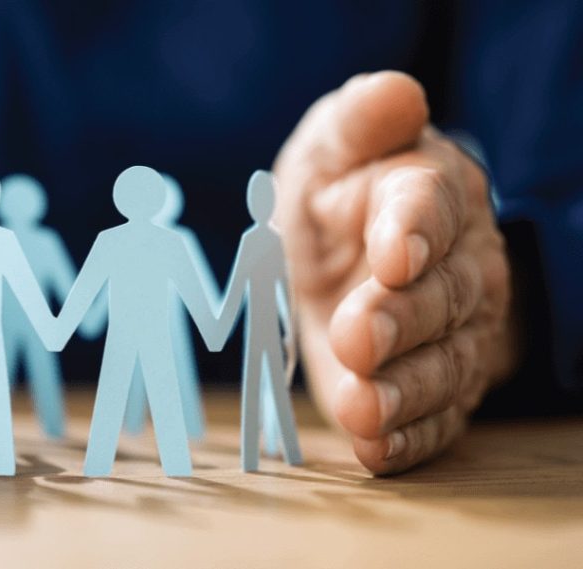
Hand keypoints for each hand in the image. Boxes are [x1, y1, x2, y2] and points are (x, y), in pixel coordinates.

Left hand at [273, 72, 515, 473]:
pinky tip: (376, 449)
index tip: (393, 251)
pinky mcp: (431, 387)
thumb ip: (360, 122)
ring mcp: (452, 333)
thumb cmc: (340, 192)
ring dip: (402, 392)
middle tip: (358, 335)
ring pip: (441, 366)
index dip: (415, 227)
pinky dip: (406, 439)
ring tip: (363, 409)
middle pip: (441, 296)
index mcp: (428, 193)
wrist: (348, 252)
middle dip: (400, 319)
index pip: (431, 204)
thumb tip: (392, 92)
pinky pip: (431, 418)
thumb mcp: (334, 147)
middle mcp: (455, 266)